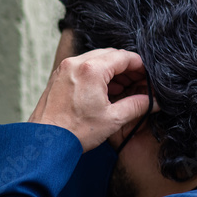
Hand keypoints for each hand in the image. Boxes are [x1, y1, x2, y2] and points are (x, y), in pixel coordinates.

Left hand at [28, 48, 156, 151]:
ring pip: (95, 59)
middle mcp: (75, 63)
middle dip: (126, 67)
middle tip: (139, 82)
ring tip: (124, 88)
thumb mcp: (113, 119)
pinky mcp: (57, 77)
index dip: (140, 65)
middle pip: (110, 55)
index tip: (148, 76)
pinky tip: (104, 90)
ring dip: (111, 70)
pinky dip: (96, 73)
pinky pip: (82, 67)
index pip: (123, 57)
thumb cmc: (75, 131)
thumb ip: (137, 105)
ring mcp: (64, 68)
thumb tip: (152, 101)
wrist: (44, 141)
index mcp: (91, 70)